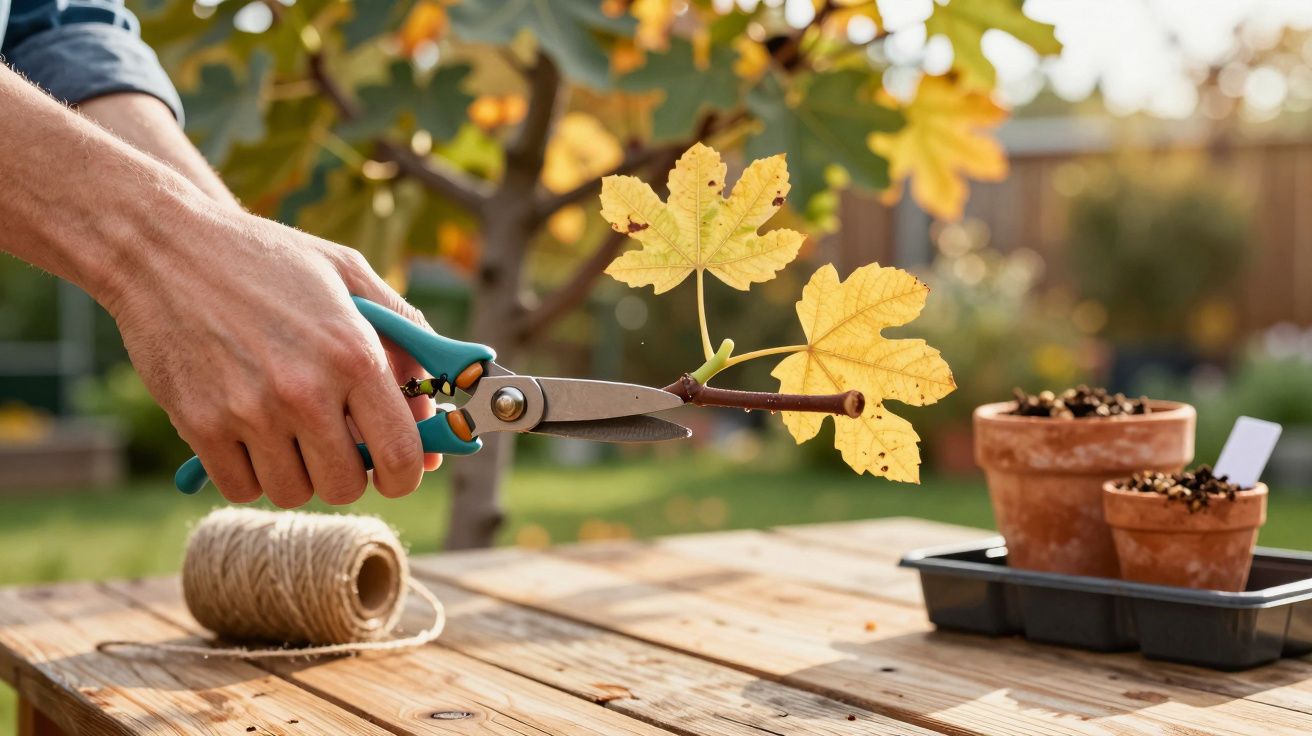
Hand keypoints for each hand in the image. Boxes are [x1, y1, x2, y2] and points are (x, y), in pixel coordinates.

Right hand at [107, 207, 439, 506]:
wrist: (165, 246)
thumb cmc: (269, 260)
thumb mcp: (352, 275)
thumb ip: (407, 340)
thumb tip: (431, 414)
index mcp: (354, 353)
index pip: (401, 455)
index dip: (407, 474)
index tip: (398, 469)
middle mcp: (304, 389)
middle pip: (346, 485)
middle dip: (348, 470)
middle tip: (335, 440)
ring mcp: (248, 411)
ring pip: (293, 492)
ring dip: (297, 471)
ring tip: (288, 427)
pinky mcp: (199, 425)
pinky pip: (242, 488)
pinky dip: (250, 472)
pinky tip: (249, 432)